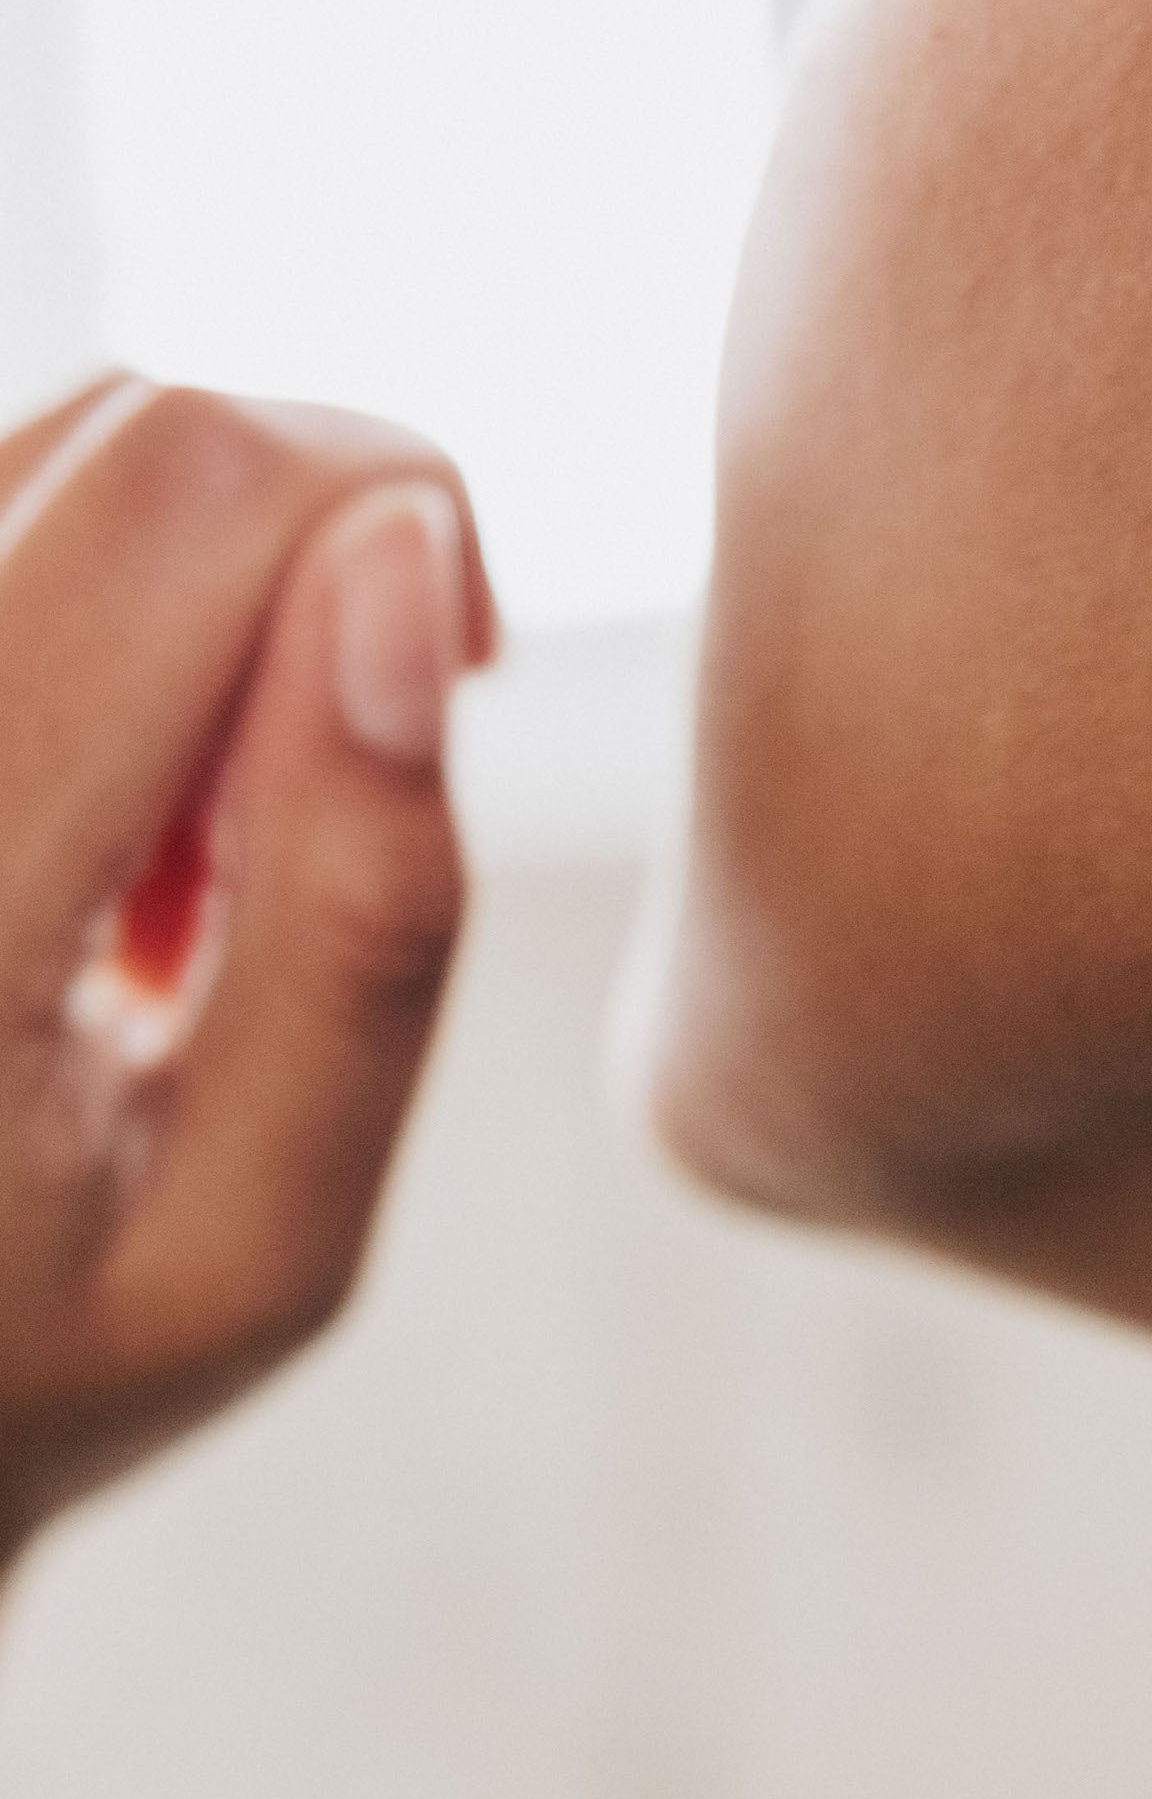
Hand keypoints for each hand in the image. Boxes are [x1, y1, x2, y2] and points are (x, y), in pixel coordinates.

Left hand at [0, 375, 498, 1565]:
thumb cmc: (35, 1371)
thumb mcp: (261, 1237)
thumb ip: (363, 914)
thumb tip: (403, 552)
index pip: (189, 489)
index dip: (398, 509)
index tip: (462, 688)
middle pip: (130, 427)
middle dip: (310, 551)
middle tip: (311, 819)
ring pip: (52, 447)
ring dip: (181, 602)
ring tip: (168, 863)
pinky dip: (81, 624)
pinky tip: (73, 829)